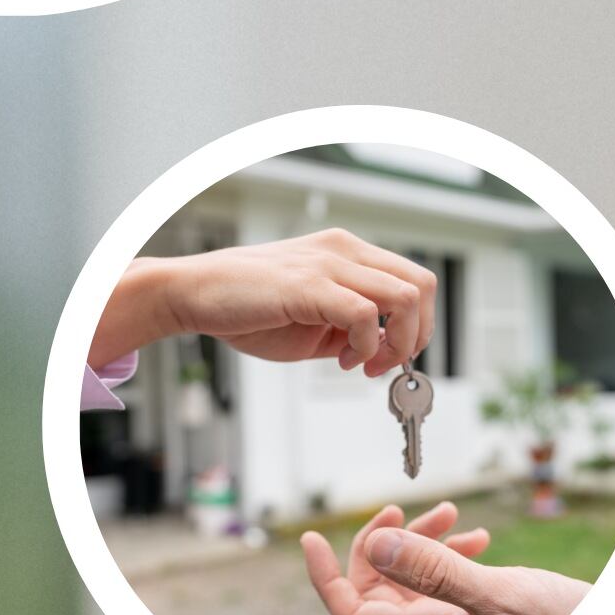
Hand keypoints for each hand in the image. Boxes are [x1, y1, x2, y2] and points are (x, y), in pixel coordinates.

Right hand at [93, 231, 438, 378]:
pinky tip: (343, 360)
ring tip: (364, 364)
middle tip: (386, 364)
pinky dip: (366, 346)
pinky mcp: (308, 284)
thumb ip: (350, 327)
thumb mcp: (312, 319)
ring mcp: (328, 263)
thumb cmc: (245, 307)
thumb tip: (387, 349)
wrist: (193, 294)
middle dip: (417, 335)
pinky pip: (365, 314)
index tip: (389, 357)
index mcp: (346, 253)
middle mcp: (343, 250)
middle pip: (422, 286)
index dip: (416, 326)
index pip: (413, 281)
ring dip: (398, 343)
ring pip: (405, 297)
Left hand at [302, 504, 589, 614]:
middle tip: (403, 508)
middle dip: (382, 543)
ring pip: (411, 582)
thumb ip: (438, 573)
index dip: (324, 578)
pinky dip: (449, 554)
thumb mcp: (503, 596)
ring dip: (419, 543)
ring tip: (448, 514)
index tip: (309, 538)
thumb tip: (376, 547)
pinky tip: (474, 539)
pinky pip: (443, 585)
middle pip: (376, 591)